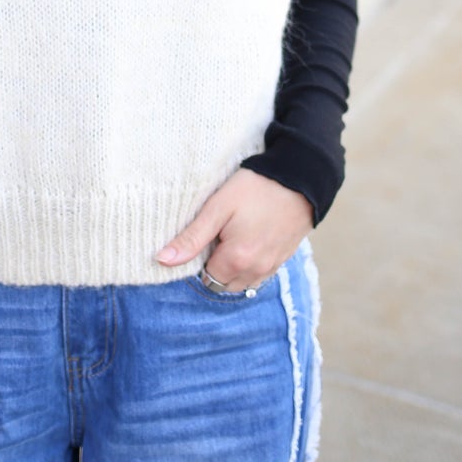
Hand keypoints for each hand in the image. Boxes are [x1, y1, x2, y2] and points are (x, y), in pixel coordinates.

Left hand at [156, 167, 312, 290]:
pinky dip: (252, 264)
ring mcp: (273, 266)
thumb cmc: (255, 188)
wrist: (300, 177)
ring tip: (236, 235)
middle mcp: (256, 271)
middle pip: (225, 284)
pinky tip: (252, 238)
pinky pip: (260, 274)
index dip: (203, 256)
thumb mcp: (218, 208)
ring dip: (235, 268)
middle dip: (218, 266)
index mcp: (237, 261)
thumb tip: (162, 260)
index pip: (207, 277)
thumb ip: (191, 238)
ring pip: (244, 282)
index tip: (209, 234)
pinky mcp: (284, 258)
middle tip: (221, 234)